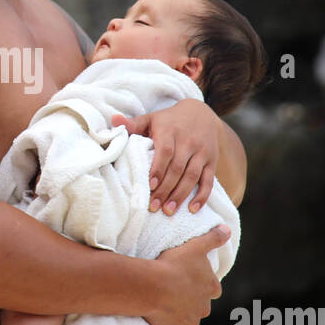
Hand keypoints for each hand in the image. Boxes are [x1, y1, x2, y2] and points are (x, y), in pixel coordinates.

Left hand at [113, 98, 219, 215]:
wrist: (201, 113)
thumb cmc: (169, 120)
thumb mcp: (151, 118)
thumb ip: (133, 123)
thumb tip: (113, 119)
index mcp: (170, 131)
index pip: (165, 151)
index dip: (158, 169)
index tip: (149, 186)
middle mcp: (188, 141)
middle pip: (177, 168)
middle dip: (165, 189)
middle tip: (153, 207)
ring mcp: (201, 151)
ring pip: (192, 176)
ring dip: (180, 195)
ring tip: (168, 211)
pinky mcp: (212, 160)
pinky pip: (208, 180)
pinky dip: (202, 196)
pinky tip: (192, 209)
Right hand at [144, 225, 228, 324]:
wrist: (151, 286)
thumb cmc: (173, 264)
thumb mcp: (195, 246)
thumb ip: (213, 238)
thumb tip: (227, 229)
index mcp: (212, 288)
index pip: (212, 288)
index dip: (201, 283)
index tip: (188, 277)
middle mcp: (204, 308)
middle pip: (200, 304)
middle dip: (191, 299)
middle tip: (174, 288)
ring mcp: (190, 321)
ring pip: (187, 316)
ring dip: (178, 310)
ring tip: (162, 299)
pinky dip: (166, 320)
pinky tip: (156, 310)